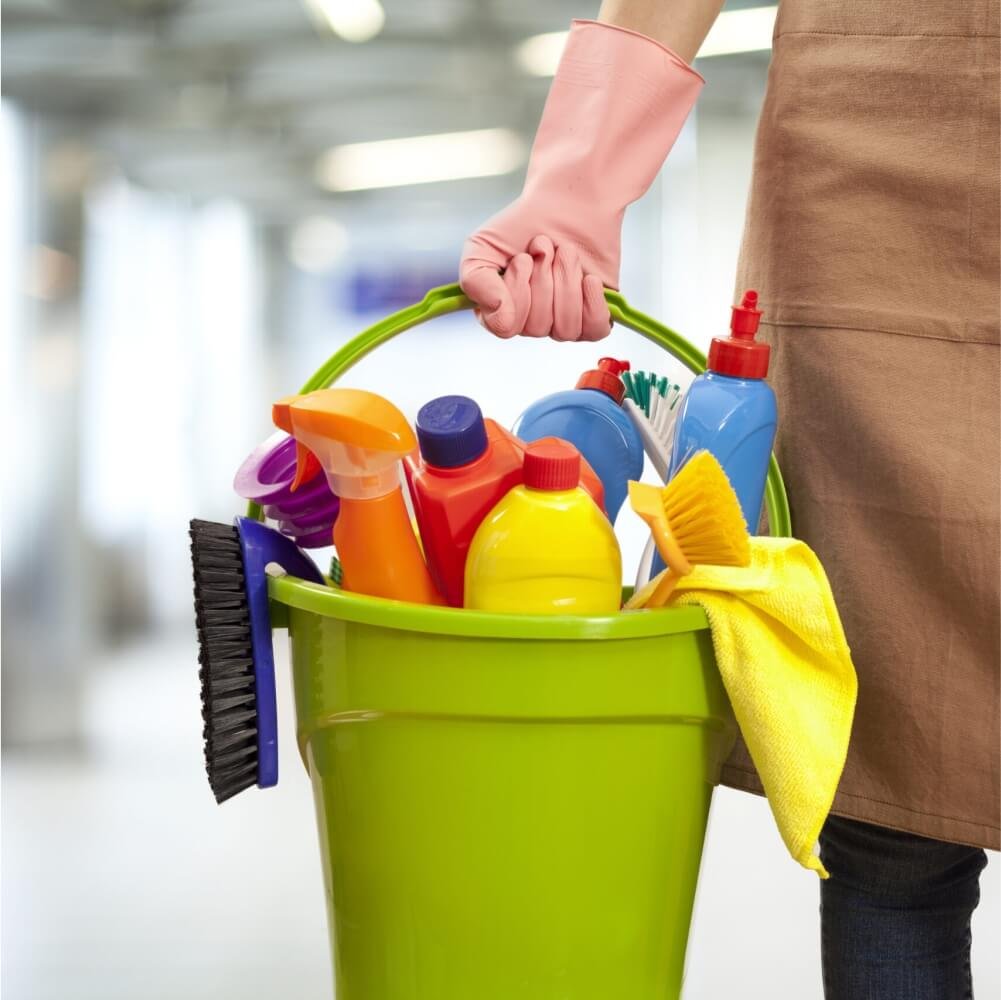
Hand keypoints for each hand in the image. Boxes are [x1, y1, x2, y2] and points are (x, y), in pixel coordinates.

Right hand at [461, 232, 611, 342]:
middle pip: (537, 326)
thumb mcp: (482, 245)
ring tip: (566, 251)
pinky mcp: (591, 316)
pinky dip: (593, 303)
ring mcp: (560, 322)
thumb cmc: (522, 225)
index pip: (506, 326)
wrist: (567, 202)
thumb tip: (498, 313)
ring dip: (567, 281)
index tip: (523, 257)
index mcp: (498, 312)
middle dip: (544, 278)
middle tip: (545, 246)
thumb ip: (475, 281)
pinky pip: (594, 330)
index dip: (518, 290)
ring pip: (565, 328)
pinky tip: (589, 278)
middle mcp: (528, 323)